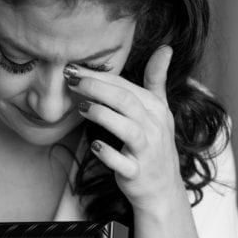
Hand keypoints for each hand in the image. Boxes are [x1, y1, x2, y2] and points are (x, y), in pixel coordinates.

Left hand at [66, 45, 181, 213]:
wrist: (163, 189)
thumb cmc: (155, 145)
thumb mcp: (160, 111)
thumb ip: (157, 80)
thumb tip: (165, 48)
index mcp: (156, 109)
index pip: (127, 87)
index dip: (101, 75)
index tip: (75, 68)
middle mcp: (153, 128)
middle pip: (127, 102)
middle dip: (98, 88)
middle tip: (72, 80)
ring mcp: (147, 152)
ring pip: (128, 130)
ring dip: (103, 116)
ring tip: (81, 107)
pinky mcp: (137, 174)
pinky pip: (124, 163)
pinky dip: (110, 154)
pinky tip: (95, 146)